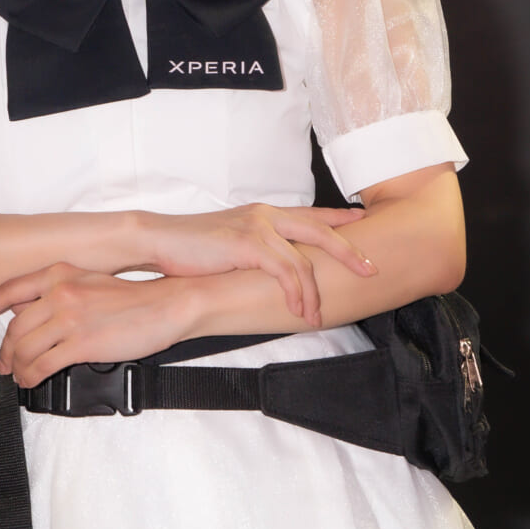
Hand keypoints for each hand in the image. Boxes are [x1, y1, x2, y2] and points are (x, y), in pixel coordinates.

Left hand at [0, 264, 193, 387]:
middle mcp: (60, 293)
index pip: (10, 289)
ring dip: (17, 367)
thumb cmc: (133, 299)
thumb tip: (34, 313)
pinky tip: (32, 381)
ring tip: (20, 376)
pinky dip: (31, 377)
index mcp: (60, 274)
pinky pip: (42, 365)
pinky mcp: (81, 343)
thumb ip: (60, 293)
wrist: (166, 306)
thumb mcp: (90, 282)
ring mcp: (69, 318)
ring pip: (24, 348)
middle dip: (6, 350)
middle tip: (5, 363)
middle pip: (15, 327)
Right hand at [136, 204, 376, 328]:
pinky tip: (298, 309)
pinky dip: (295, 293)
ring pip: (304, 260)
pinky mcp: (247, 245)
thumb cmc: (190, 248)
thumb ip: (255, 250)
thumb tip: (271, 271)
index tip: (365, 222)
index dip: (341, 218)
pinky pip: (284, 272)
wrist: (159, 239)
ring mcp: (257, 228)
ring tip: (318, 315)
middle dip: (349, 252)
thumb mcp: (231, 244)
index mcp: (265, 213)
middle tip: (371, 269)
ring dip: (315, 292)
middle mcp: (266, 215)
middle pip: (321, 230)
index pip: (312, 214)